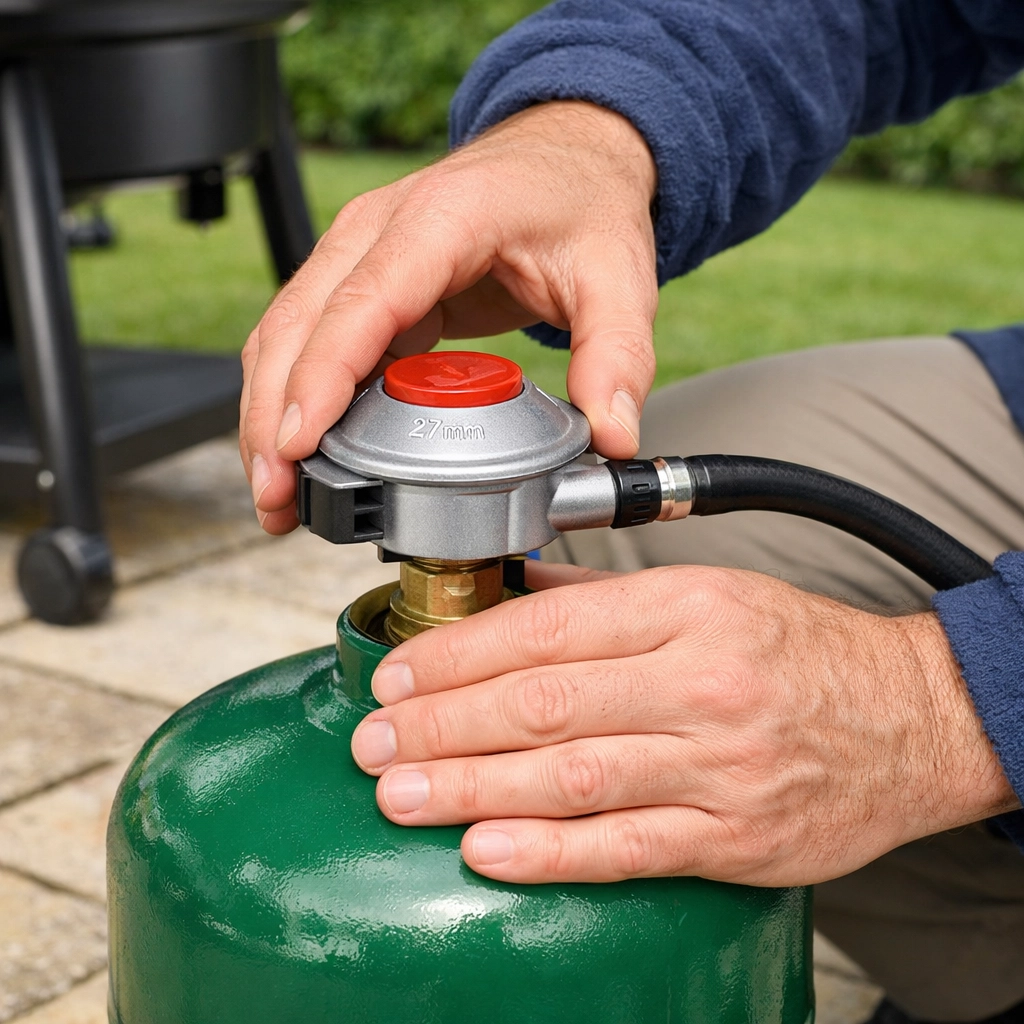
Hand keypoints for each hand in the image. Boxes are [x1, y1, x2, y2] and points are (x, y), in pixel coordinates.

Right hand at [240, 101, 657, 532]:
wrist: (565, 158)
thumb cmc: (580, 202)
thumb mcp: (618, 275)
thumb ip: (617, 357)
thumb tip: (611, 435)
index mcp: (443, 218)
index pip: (363, 302)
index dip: (322, 376)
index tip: (299, 443)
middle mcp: (381, 229)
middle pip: (299, 324)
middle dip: (275, 417)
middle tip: (276, 496)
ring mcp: (361, 251)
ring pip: (287, 333)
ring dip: (270, 414)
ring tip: (276, 493)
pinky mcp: (362, 280)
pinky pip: (309, 339)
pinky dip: (294, 397)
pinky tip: (301, 452)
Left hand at [350, 562, 1017, 885]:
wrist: (911, 718)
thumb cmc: (799, 649)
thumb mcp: (708, 594)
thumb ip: (603, 601)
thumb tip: (511, 597)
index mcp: (686, 608)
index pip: (547, 628)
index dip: (460, 654)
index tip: (400, 674)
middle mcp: (698, 682)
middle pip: (544, 703)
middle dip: (444, 723)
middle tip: (374, 738)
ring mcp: (718, 765)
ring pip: (572, 777)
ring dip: (472, 788)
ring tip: (399, 793)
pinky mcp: (734, 837)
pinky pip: (627, 846)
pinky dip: (549, 852)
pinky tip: (484, 849)